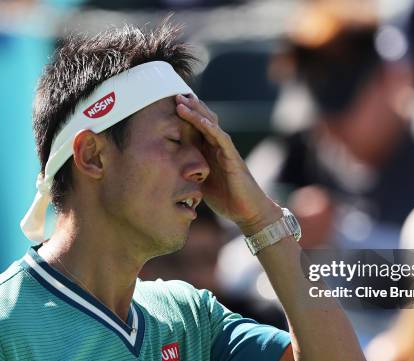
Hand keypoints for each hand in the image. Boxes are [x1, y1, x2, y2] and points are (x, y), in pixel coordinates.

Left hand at [175, 94, 280, 234]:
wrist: (247, 212)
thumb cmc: (226, 199)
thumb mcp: (200, 183)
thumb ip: (188, 173)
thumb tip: (166, 172)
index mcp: (210, 152)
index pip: (196, 129)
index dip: (184, 116)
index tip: (169, 105)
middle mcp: (218, 147)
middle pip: (204, 121)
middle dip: (190, 108)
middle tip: (174, 95)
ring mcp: (226, 151)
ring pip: (211, 125)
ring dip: (197, 113)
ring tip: (183, 102)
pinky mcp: (233, 158)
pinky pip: (222, 140)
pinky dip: (212, 129)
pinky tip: (202, 121)